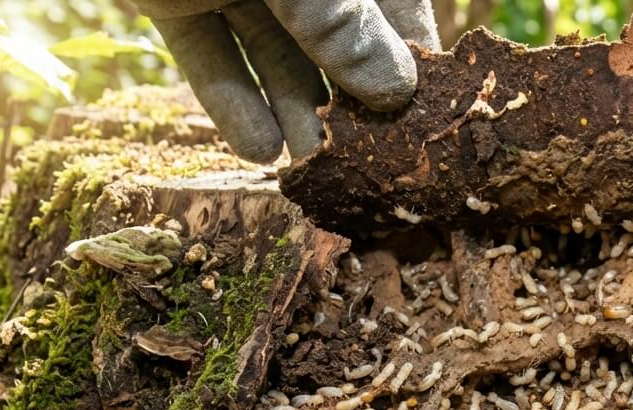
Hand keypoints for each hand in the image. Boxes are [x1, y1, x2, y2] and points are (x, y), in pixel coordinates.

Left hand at [139, 0, 439, 162]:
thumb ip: (342, 25)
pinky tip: (258, 149)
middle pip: (334, 41)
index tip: (423, 123)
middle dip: (348, 101)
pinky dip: (231, 102)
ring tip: (312, 169)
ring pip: (274, 55)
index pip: (396, 5)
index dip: (410, 59)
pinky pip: (210, 56)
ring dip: (294, 112)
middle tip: (365, 164)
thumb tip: (398, 91)